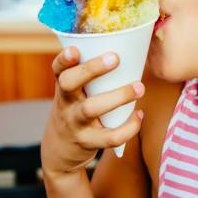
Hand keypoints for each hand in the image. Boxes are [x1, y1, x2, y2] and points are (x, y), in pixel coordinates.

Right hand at [41, 46, 143, 177]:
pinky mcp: (88, 142)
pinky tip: (139, 115)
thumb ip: (92, 75)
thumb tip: (130, 48)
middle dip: (91, 69)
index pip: (58, 69)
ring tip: (139, 87)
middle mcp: (66, 103)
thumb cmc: (77, 109)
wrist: (60, 149)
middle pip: (69, 84)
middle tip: (115, 58)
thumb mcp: (76, 92)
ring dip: (118, 96)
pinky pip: (109, 137)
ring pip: (91, 109)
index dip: (64, 59)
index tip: (74, 49)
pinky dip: (128, 127)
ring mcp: (75, 123)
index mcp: (64, 86)